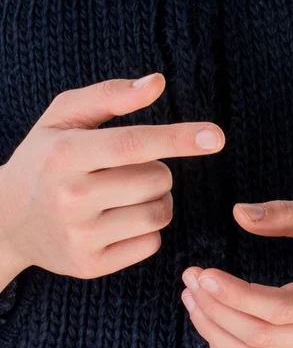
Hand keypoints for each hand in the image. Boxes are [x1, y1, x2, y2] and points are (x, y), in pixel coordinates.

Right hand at [0, 73, 224, 289]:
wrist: (6, 220)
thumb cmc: (43, 159)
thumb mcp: (62, 117)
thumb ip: (109, 96)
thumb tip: (158, 82)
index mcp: (65, 154)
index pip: (133, 144)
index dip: (178, 138)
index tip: (216, 137)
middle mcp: (71, 197)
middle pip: (157, 180)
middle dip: (158, 170)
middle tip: (130, 170)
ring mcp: (80, 236)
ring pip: (159, 213)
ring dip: (158, 199)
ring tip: (128, 194)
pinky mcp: (90, 265)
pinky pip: (151, 243)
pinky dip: (147, 229)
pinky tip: (120, 221)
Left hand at [181, 199, 292, 347]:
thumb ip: (286, 213)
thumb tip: (238, 213)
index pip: (280, 308)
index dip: (235, 295)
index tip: (202, 273)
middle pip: (260, 337)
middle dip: (214, 309)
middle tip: (190, 279)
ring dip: (212, 331)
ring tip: (191, 298)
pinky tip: (208, 324)